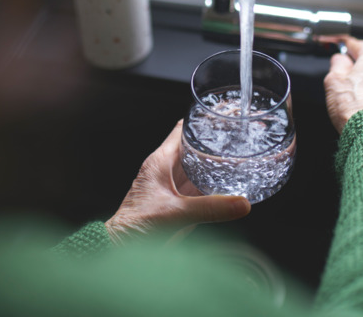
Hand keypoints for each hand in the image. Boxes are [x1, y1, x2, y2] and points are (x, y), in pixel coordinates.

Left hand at [105, 121, 250, 243]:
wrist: (122, 249)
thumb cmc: (135, 225)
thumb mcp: (175, 213)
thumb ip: (209, 208)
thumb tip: (241, 203)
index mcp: (160, 161)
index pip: (182, 130)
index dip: (201, 120)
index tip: (222, 114)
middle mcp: (166, 169)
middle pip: (194, 146)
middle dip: (215, 141)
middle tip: (240, 135)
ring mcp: (172, 186)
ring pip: (198, 166)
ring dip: (216, 162)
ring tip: (241, 155)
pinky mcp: (178, 202)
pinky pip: (199, 187)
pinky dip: (214, 183)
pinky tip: (230, 184)